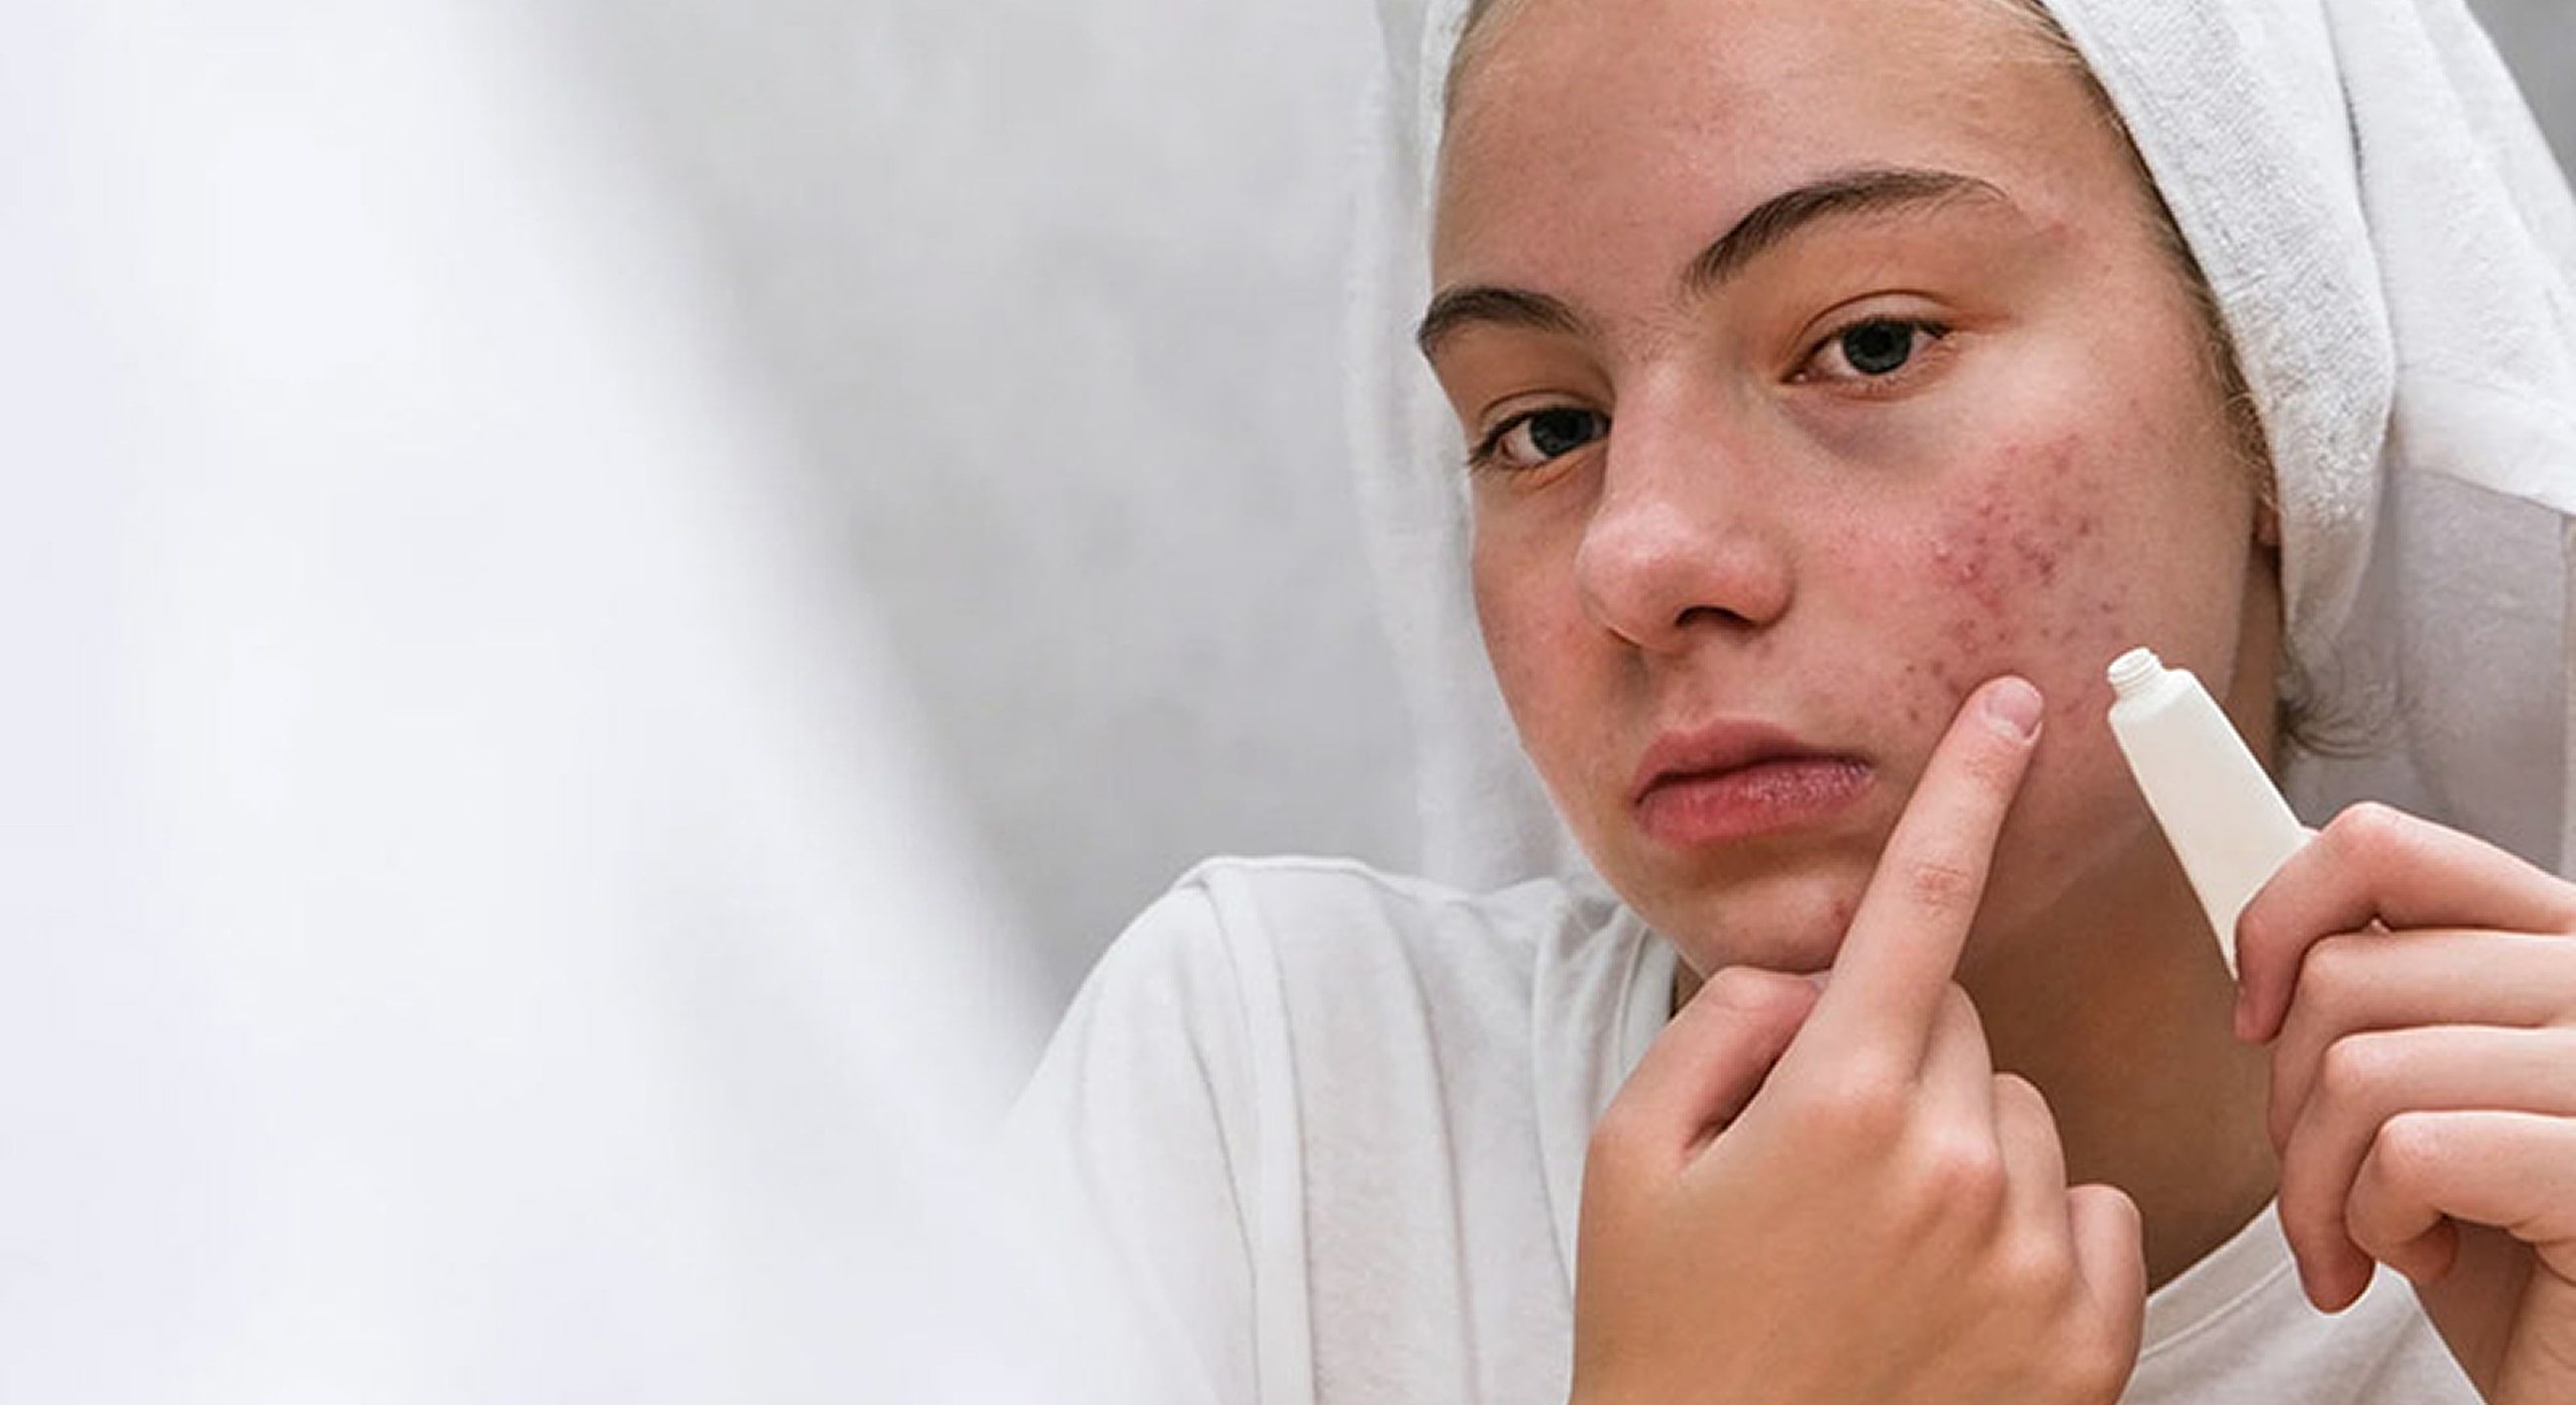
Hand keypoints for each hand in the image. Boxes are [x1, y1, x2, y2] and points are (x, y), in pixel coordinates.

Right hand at [1569, 679, 2144, 1404]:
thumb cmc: (1664, 1330)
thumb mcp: (1630, 1152)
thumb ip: (1724, 1023)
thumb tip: (1821, 980)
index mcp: (1836, 1099)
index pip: (1918, 905)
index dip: (1964, 789)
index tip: (2012, 706)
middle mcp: (1957, 1162)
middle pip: (1962, 1021)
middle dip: (1900, 1054)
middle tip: (1818, 1161)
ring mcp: (2033, 1255)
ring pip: (2031, 1114)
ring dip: (1972, 1146)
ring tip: (1880, 1245)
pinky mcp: (2089, 1338)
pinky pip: (2100, 1208)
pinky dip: (2042, 1227)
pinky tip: (1958, 1290)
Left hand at [2236, 804, 2575, 1404]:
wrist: (2568, 1377)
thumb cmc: (2506, 1256)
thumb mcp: (2433, 1095)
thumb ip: (2385, 996)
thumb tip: (2278, 925)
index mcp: (2554, 946)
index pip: (2381, 847)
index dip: (2278, 915)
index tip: (2254, 1013)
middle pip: (2343, 974)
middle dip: (2290, 1101)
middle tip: (2332, 1182)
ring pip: (2359, 1068)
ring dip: (2320, 1182)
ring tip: (2371, 1235)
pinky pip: (2411, 1152)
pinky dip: (2372, 1223)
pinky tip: (2422, 1261)